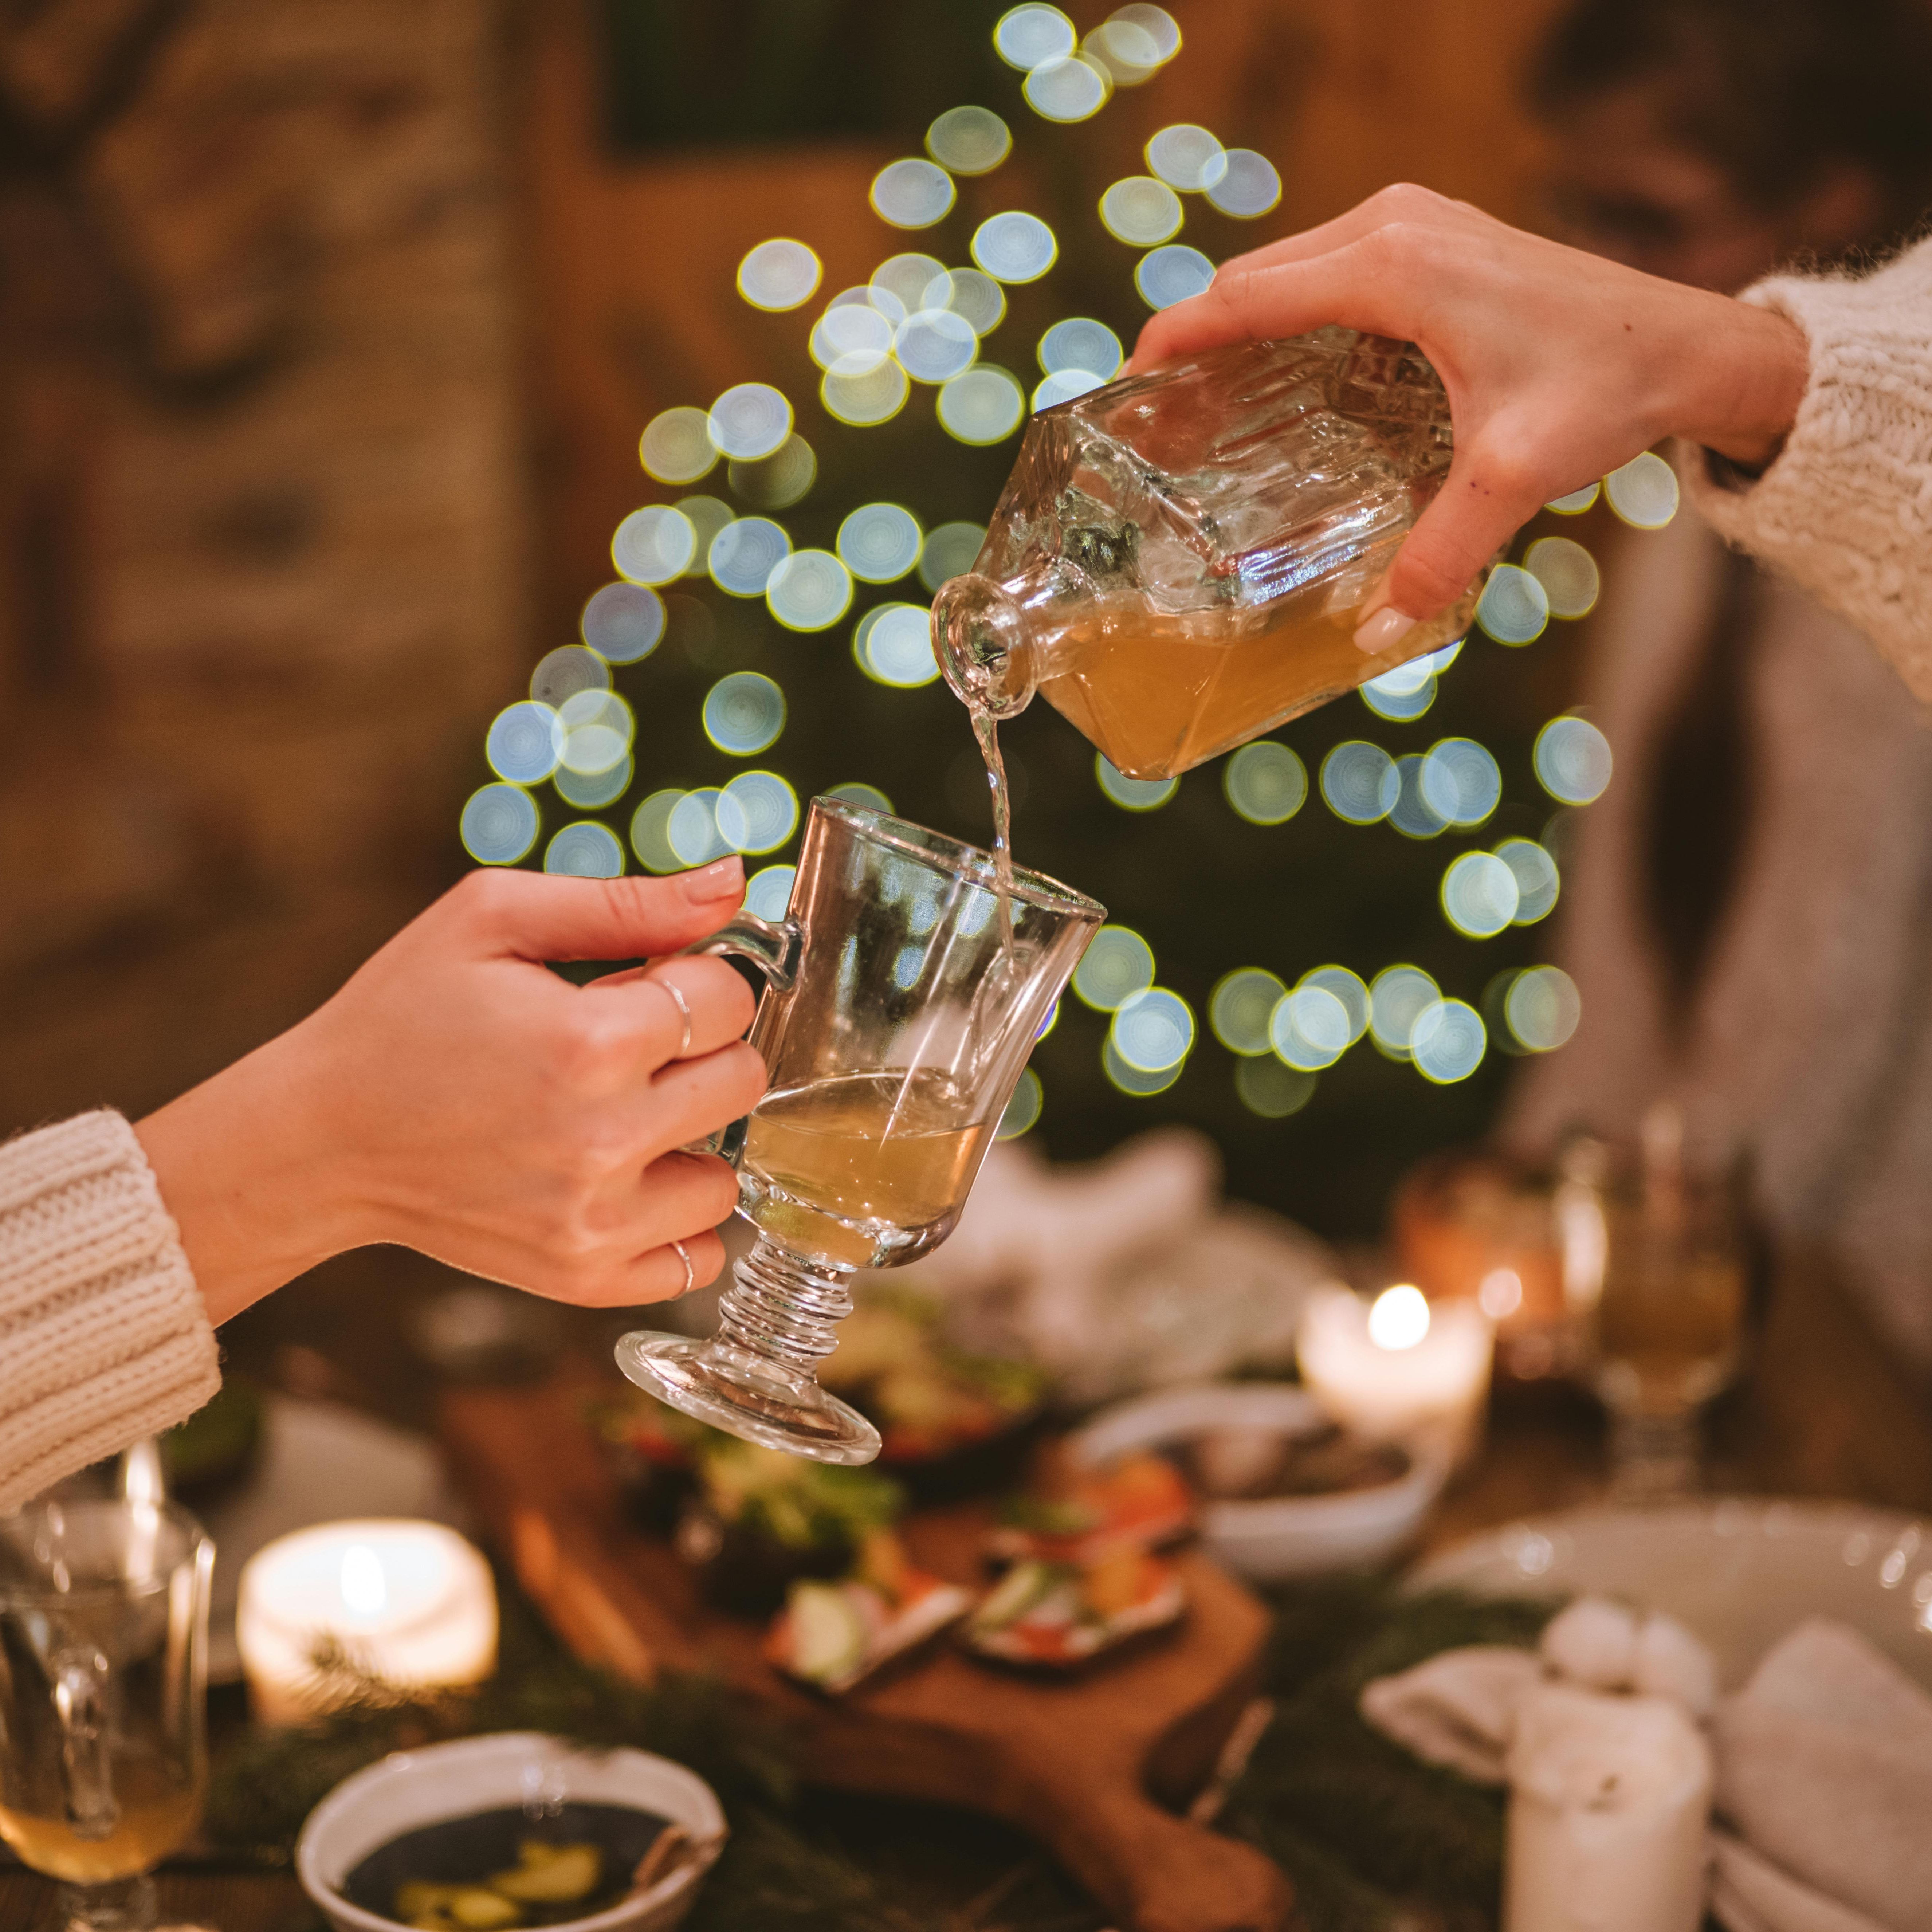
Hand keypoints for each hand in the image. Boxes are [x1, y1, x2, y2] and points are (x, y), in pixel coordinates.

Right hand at [136, 858, 766, 1323]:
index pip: (728, 998)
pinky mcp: (582, 1278)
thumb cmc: (404, 1013)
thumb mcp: (495, 917)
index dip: (692, 978)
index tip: (640, 984)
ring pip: (730, 1178)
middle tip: (624, 1048)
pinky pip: (696, 1259)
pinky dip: (676, 1222)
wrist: (319, 1137)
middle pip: (743, 1080)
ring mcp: (594, 1222)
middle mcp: (603, 1141)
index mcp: (589, 1043)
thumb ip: (629, 902)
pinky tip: (626, 1180)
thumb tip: (734, 881)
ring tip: (621, 1114)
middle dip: (699, 1051)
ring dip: (692, 1140)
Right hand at [1130, 184, 1808, 633]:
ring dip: (1241, 324)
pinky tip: (1280, 374)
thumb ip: (1440, 550)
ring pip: (1288, 268)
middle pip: (1253, 276)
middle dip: (1196, 338)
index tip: (1126, 388)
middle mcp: (1393, 225)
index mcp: (1393, 266)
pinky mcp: (1433, 235)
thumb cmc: (1605, 388)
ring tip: (1206, 401)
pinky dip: (1289, 311)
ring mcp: (1414, 221)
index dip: (1175, 340)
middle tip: (1159, 420)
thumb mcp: (1514, 476)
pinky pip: (1328, 268)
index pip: (1244, 296)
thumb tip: (1377, 632)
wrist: (1689, 343)